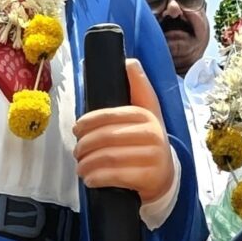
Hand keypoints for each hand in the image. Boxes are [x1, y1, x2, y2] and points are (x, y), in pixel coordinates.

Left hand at [74, 61, 175, 203]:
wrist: (165, 175)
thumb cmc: (147, 141)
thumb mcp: (147, 112)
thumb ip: (138, 88)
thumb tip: (129, 61)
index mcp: (146, 115)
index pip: (109, 115)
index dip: (87, 122)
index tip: (76, 129)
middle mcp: (153, 134)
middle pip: (106, 137)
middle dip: (84, 145)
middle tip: (77, 152)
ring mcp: (153, 156)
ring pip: (108, 157)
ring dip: (87, 164)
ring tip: (81, 167)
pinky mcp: (149, 177)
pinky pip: (115, 176)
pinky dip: (97, 178)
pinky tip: (90, 179)